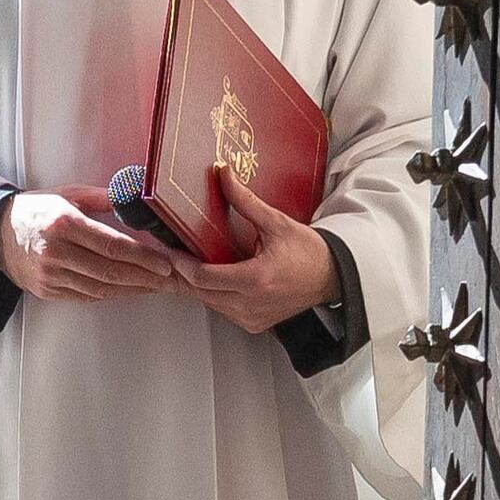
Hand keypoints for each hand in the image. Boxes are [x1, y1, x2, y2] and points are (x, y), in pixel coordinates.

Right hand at [0, 187, 174, 304]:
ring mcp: (50, 275)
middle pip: (110, 271)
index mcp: (63, 224)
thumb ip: (103, 198)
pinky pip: (86, 296)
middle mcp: (56, 252)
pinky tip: (130, 290)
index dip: (142, 257)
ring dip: (132, 290)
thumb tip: (136, 197)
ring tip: (156, 287)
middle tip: (171, 280)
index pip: (111, 246)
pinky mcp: (48, 291)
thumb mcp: (68, 195)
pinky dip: (112, 294)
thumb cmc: (36, 210)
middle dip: (145, 278)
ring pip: (101, 288)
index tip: (165, 263)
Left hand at [177, 170, 338, 334]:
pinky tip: (206, 279)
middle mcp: (251, 304)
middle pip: (200, 292)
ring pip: (208, 303)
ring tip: (182, 265)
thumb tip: (224, 175)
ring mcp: (251, 318)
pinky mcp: (253, 324)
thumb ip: (245, 201)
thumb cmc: (309, 252)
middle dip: (181, 274)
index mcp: (256, 279)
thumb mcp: (276, 223)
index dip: (180, 264)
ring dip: (194, 286)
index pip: (203, 277)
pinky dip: (212, 295)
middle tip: (166, 256)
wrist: (332, 277)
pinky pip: (222, 310)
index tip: (168, 251)